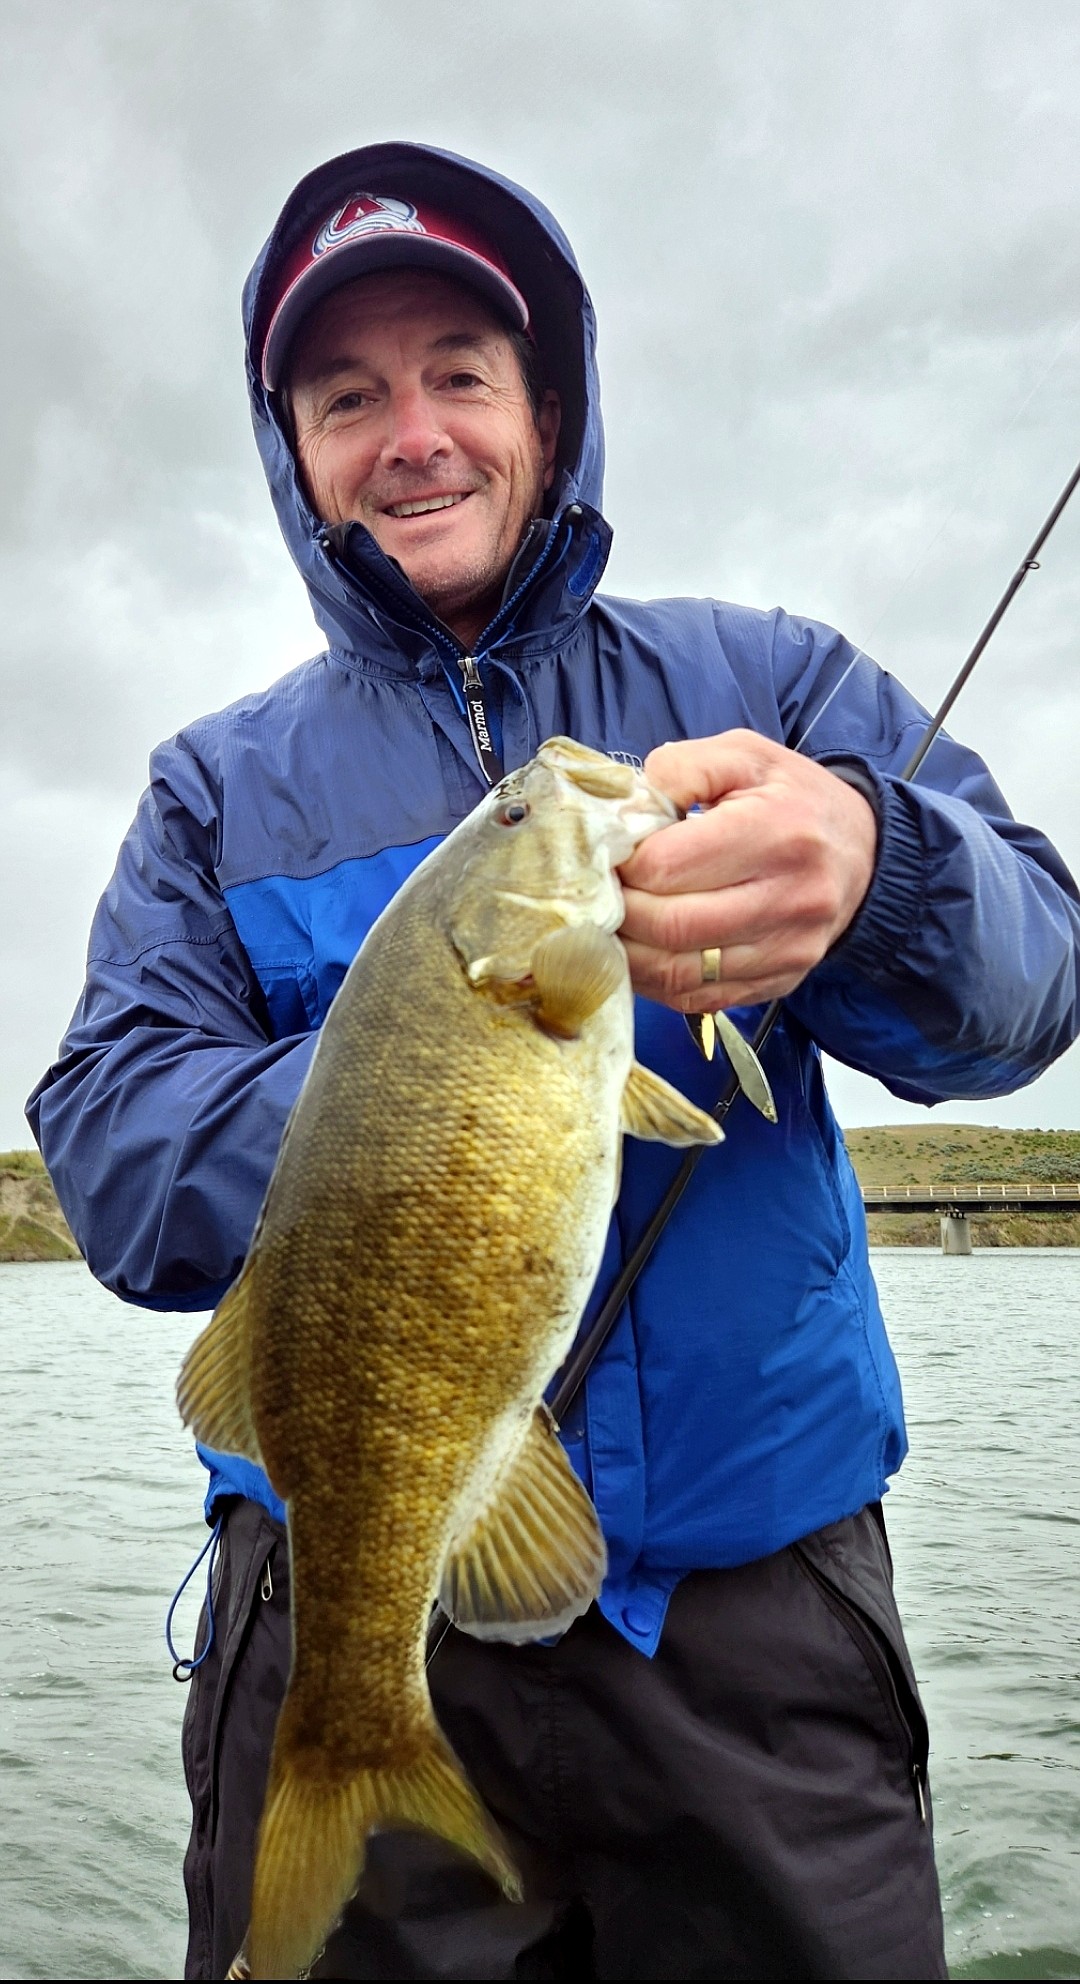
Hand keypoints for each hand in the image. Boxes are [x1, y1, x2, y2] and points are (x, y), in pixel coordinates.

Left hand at [618, 731, 877, 1010]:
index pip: (668, 866)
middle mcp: (789, 897)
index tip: (606, 854)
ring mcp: (787, 949)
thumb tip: (626, 811)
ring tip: (608, 925)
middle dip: (618, 912)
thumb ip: (682, 768)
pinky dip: (654, 983)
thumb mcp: (744, 755)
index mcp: (777, 831)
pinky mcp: (779, 981)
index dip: (621, 864)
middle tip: (599, 893)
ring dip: (626, 955)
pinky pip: (697, 999)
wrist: (863, 852)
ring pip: (678, 973)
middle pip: (669, 926)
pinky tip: (639, 954)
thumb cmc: (792, 798)